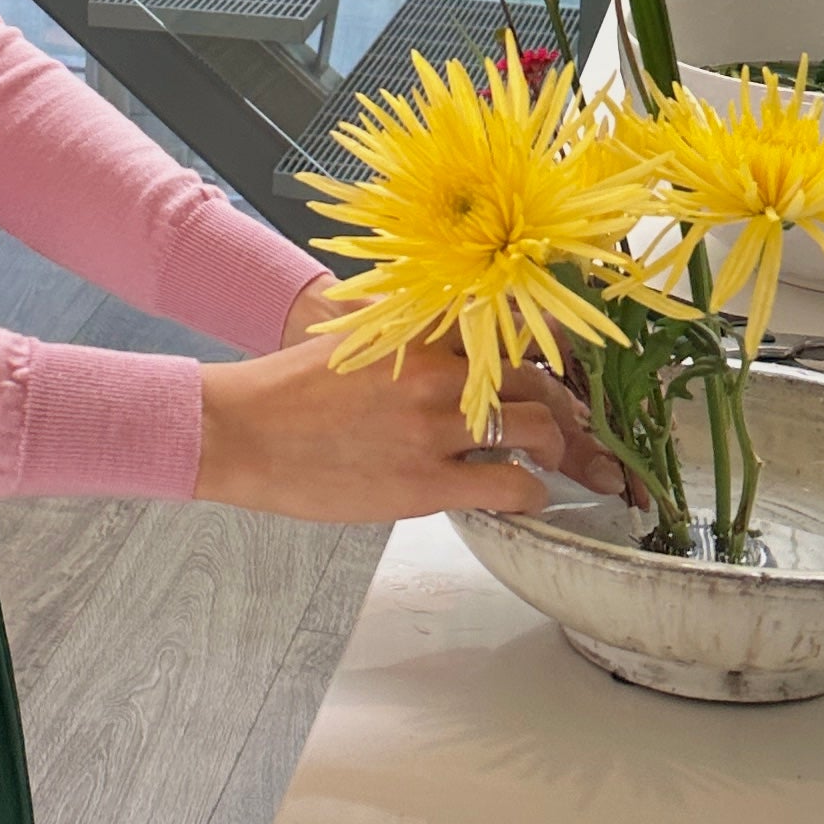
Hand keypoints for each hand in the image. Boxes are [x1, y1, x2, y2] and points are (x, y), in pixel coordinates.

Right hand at [200, 317, 625, 524]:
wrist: (242, 430)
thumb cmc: (290, 390)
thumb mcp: (362, 342)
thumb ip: (415, 343)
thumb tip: (457, 353)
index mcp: (424, 328)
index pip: (519, 326)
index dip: (562, 350)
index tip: (578, 370)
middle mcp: (440, 369)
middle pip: (541, 383)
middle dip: (571, 412)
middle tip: (581, 433)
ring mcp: (435, 425)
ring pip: (539, 431)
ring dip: (562, 452)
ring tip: (562, 466)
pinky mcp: (425, 480)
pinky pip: (510, 486)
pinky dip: (531, 493)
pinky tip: (528, 497)